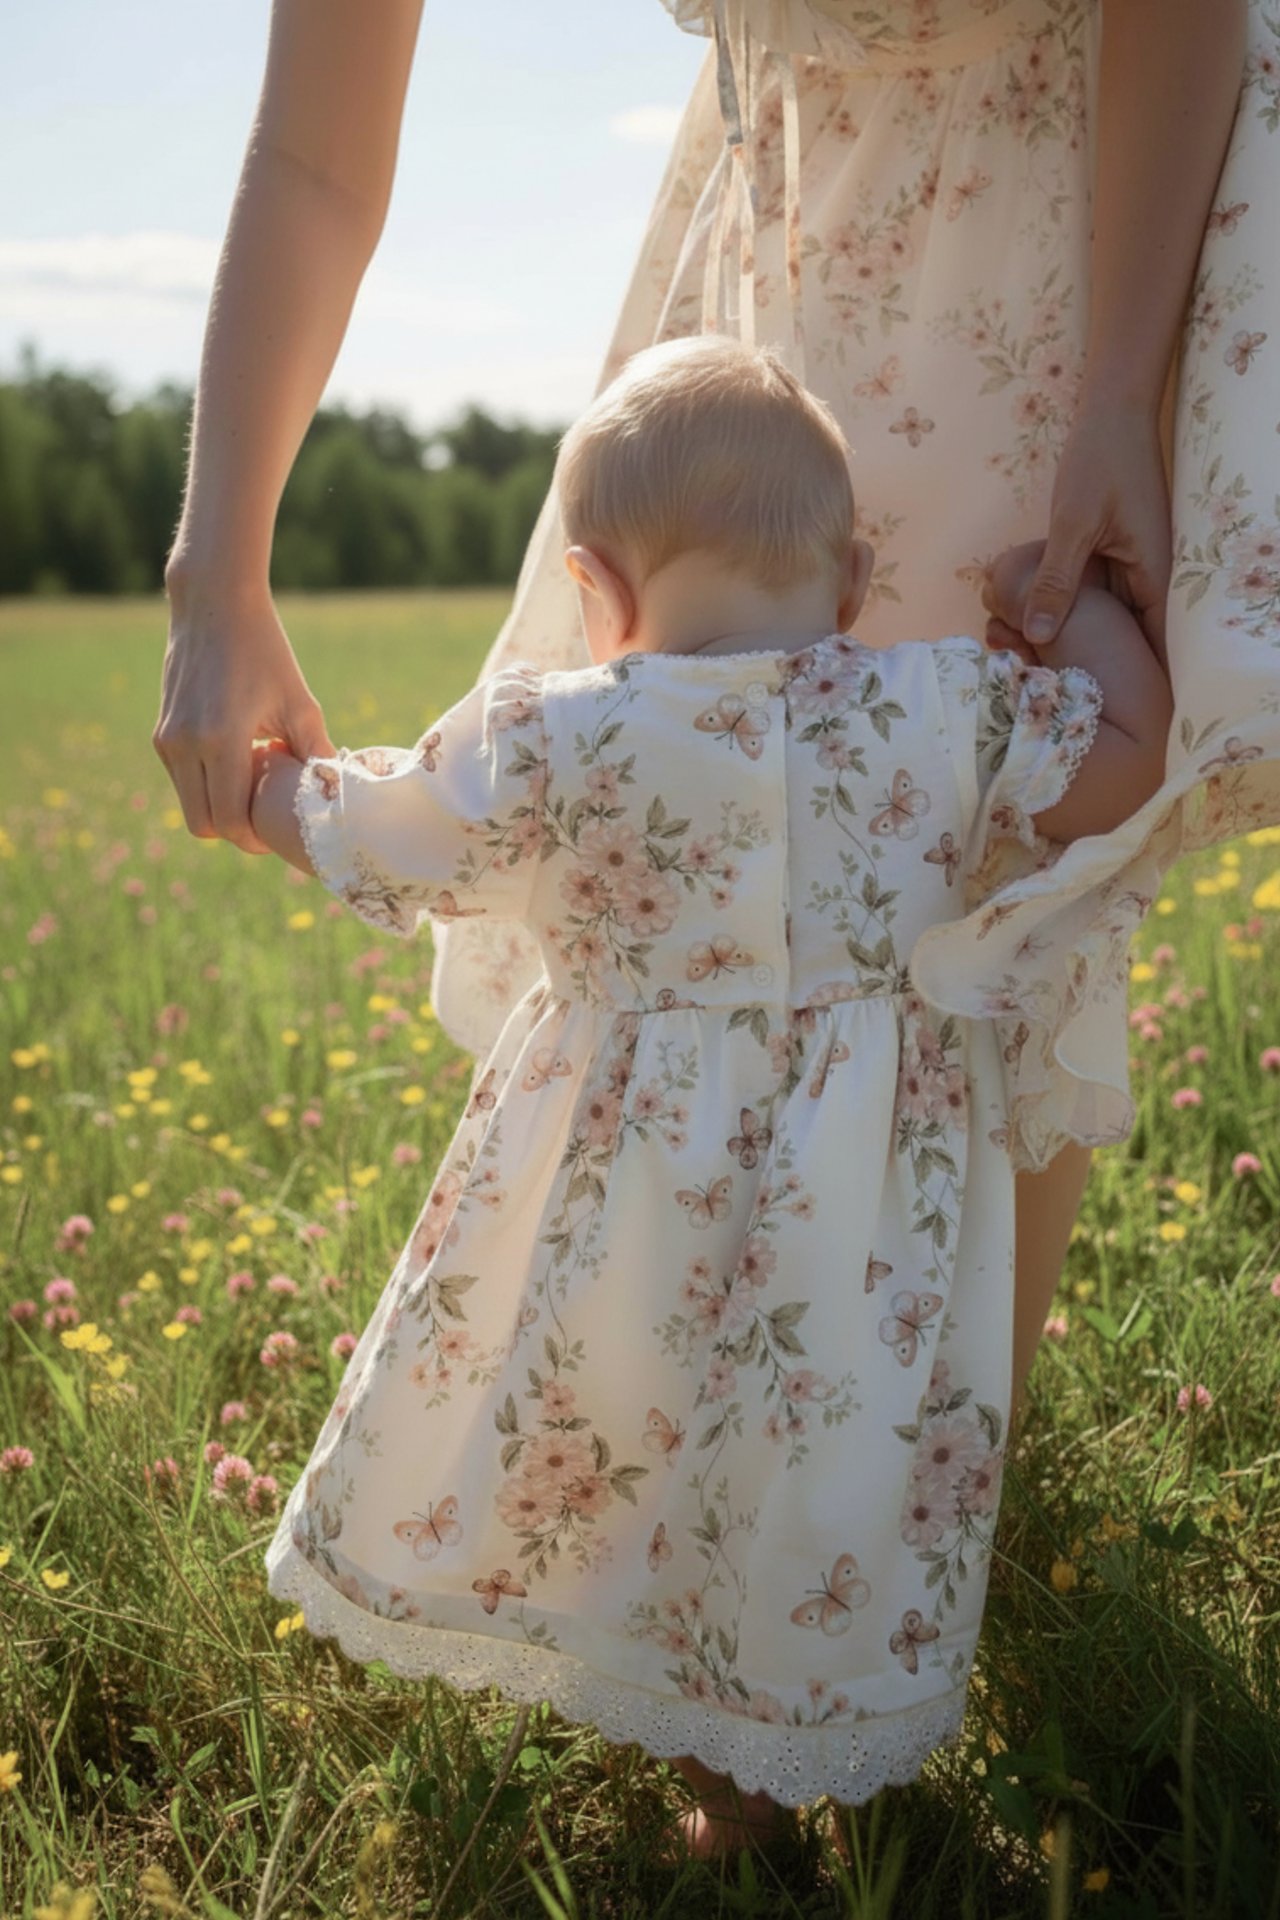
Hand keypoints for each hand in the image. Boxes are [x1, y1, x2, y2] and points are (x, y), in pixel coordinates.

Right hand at [153, 581, 335, 855]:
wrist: (214, 605)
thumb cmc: (265, 652)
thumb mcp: (299, 703)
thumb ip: (315, 754)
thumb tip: (336, 796)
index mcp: (221, 741)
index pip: (230, 820)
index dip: (254, 839)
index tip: (278, 834)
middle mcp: (184, 745)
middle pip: (203, 825)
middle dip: (235, 831)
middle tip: (266, 819)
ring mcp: (167, 740)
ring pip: (189, 805)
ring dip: (219, 807)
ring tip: (255, 783)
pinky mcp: (161, 733)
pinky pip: (183, 781)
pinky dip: (207, 785)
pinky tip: (237, 761)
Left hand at [983, 400, 1170, 673]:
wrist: (1110, 415)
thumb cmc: (1101, 461)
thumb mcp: (1074, 523)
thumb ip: (1056, 579)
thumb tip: (1039, 634)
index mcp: (1155, 575)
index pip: (1153, 647)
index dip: (1128, 680)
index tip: (1094, 703)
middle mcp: (1148, 579)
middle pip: (1123, 639)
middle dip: (1085, 662)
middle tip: (1037, 685)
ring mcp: (1129, 570)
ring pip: (1100, 620)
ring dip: (1066, 635)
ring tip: (1020, 660)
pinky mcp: (1109, 560)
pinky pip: (1088, 596)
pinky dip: (1061, 607)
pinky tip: (1022, 622)